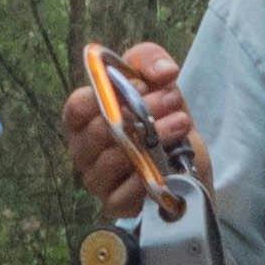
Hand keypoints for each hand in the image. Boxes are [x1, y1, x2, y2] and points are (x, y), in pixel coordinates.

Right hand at [61, 38, 196, 214]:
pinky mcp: (114, 204)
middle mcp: (84, 150)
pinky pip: (123, 193)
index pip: (77, 107)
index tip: (142, 85)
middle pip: (99, 130)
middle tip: (172, 99)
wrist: (187, 164)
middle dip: (141, 110)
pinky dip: (148, 176)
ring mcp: (96, 179)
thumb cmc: (160, 118)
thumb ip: (151, 61)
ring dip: (153, 137)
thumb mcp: (157, 80)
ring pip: (115, 158)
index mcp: (84, 119)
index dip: (108, 93)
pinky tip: (169, 161)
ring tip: (181, 123)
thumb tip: (163, 71)